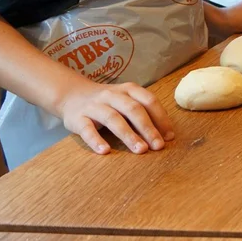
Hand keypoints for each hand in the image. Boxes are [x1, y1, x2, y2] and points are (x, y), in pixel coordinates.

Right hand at [56, 78, 174, 155]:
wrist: (72, 95)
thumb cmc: (108, 102)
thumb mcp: (126, 100)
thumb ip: (144, 112)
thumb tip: (167, 135)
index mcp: (128, 89)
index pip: (148, 100)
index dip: (161, 118)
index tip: (170, 136)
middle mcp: (112, 95)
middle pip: (133, 110)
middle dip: (148, 128)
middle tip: (158, 146)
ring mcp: (94, 106)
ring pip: (113, 119)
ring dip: (128, 135)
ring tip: (141, 150)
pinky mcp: (78, 118)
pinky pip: (87, 129)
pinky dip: (96, 140)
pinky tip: (105, 151)